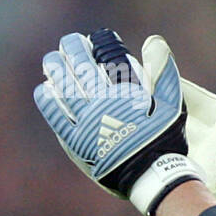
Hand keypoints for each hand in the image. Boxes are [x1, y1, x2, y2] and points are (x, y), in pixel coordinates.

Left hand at [33, 29, 202, 215]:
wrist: (152, 176)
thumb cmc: (164, 139)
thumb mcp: (172, 103)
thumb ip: (163, 71)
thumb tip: (154, 40)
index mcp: (120, 94)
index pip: (99, 63)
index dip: (88, 48)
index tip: (84, 38)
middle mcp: (100, 107)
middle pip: (79, 74)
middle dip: (70, 54)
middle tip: (65, 44)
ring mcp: (86, 125)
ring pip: (65, 93)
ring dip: (56, 73)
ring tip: (50, 61)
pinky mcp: (77, 144)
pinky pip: (58, 119)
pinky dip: (49, 103)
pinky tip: (43, 91)